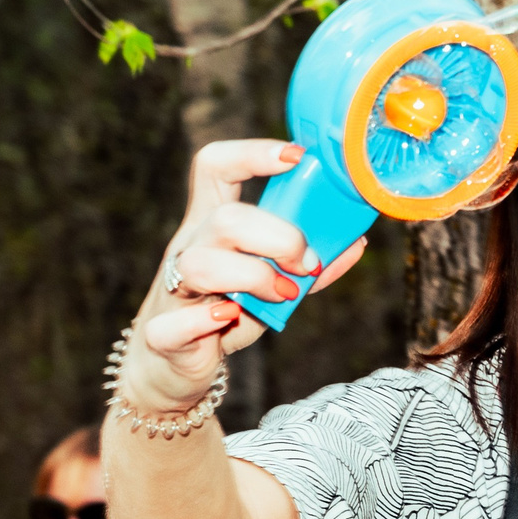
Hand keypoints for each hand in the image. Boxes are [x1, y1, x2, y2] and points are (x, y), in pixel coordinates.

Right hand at [124, 140, 366, 413]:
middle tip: (306, 263)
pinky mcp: (162, 333)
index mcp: (213, 222)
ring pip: (199, 263)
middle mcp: (190, 247)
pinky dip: (203, 321)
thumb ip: (309, 264)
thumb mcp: (273, 281)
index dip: (251, 152)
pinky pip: (172, 324)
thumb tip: (355, 242)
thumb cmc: (227, 310)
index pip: (216, 167)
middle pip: (225, 218)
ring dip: (253, 276)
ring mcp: (172, 289)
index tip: (296, 156)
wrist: (176, 366)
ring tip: (283, 293)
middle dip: (278, 237)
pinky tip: (228, 318)